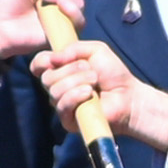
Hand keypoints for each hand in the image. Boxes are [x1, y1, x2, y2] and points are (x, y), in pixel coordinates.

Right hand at [36, 38, 167, 149]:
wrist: (128, 96)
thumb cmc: (113, 74)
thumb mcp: (95, 50)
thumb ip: (74, 48)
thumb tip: (52, 58)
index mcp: (61, 70)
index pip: (38, 65)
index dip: (41, 62)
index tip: (54, 60)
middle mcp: (58, 87)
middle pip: (46, 78)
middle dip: (70, 70)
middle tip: (91, 70)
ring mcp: (62, 104)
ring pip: (54, 91)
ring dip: (76, 82)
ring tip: (94, 81)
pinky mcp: (68, 120)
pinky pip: (62, 106)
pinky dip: (75, 96)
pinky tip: (89, 94)